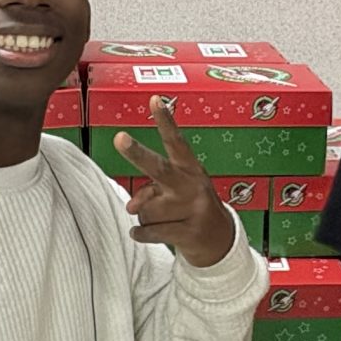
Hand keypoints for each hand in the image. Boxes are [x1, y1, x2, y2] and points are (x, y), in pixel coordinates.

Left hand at [114, 100, 239, 268]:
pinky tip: (146, 233)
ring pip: (146, 210)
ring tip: (163, 219)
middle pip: (159, 168)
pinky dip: (141, 234)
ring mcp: (192, 209)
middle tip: (120, 138)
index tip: (155, 99)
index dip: (165, 120)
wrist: (220, 241)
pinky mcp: (189, 233)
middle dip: (137, 153)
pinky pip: (149, 231)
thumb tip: (131, 209)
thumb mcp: (176, 192)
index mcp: (190, 168)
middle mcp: (191, 185)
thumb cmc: (189, 207)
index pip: (175, 141)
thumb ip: (150, 192)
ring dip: (145, 217)